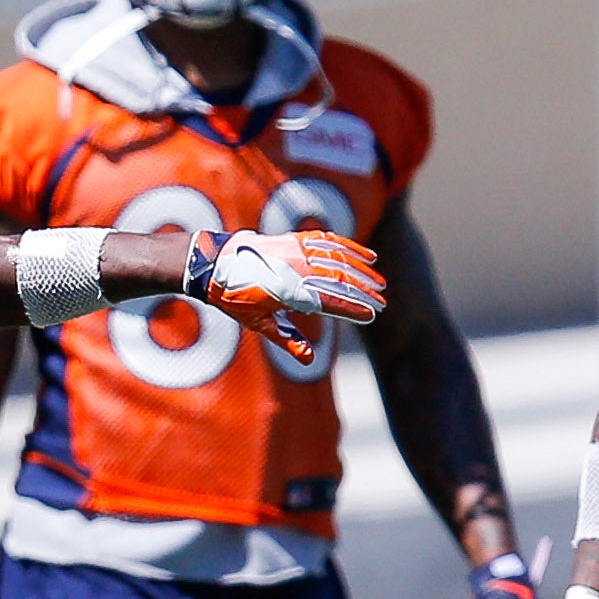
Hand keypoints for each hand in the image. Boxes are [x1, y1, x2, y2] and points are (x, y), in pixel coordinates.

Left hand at [186, 227, 386, 363]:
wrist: (215, 263)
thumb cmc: (235, 298)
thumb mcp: (258, 323)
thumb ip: (286, 340)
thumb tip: (308, 359)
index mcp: (288, 292)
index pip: (330, 301)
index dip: (353, 309)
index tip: (372, 315)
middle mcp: (295, 269)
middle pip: (340, 280)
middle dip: (364, 293)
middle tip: (383, 304)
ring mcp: (296, 251)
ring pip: (339, 259)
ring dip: (362, 272)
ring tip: (380, 284)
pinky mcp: (295, 239)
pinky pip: (328, 241)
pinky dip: (349, 248)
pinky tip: (366, 256)